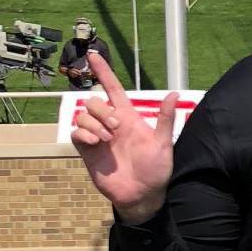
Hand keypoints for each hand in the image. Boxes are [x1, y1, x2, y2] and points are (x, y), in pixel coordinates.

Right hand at [69, 51, 177, 224]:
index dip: (104, 72)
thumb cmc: (156, 171)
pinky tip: (96, 143)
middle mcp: (110, 123)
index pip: (113, 88)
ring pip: (83, 115)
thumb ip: (165, 119)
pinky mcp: (87, 150)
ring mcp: (97, 136)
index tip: (93, 55)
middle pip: (94, 101)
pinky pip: (76, 132)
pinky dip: (83, 133)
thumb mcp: (163, 144)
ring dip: (93, 123)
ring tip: (106, 140)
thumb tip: (175, 94)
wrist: (142, 195)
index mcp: (128, 117)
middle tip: (115, 128)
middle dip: (101, 110)